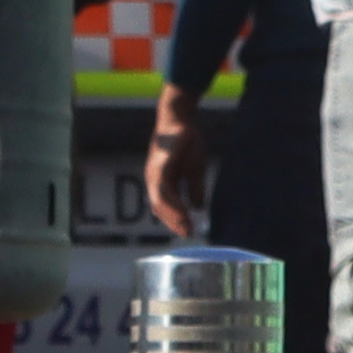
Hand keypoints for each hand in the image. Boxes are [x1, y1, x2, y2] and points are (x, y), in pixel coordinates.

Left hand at [144, 95, 211, 233]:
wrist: (182, 119)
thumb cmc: (187, 142)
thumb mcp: (195, 170)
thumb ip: (194, 188)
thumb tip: (198, 207)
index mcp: (162, 182)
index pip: (165, 207)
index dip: (176, 220)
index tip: (189, 231)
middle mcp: (154, 180)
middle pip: (159, 209)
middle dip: (174, 222)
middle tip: (188, 233)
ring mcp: (154, 174)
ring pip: (159, 203)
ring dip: (173, 217)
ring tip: (186, 226)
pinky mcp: (159, 168)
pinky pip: (162, 191)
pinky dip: (172, 204)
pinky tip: (184, 211)